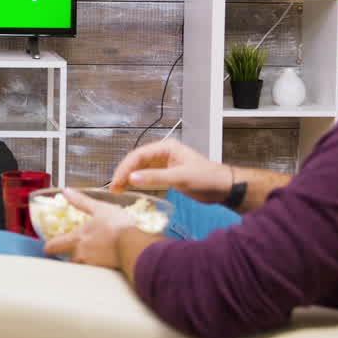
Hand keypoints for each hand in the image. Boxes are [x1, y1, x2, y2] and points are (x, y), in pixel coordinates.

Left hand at [43, 189, 133, 268]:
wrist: (134, 246)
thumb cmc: (118, 226)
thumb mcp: (100, 208)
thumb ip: (81, 201)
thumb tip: (66, 192)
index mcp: (77, 238)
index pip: (54, 245)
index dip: (49, 247)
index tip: (48, 246)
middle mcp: (81, 254)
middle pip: (66, 259)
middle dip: (65, 256)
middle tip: (69, 252)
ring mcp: (92, 265)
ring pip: (80, 266)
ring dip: (81, 262)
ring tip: (90, 256)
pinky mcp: (104, 272)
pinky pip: (94, 272)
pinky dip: (96, 268)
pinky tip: (103, 263)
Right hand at [111, 139, 230, 203]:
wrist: (224, 188)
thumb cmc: (206, 178)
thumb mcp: (180, 178)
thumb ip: (155, 178)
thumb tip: (131, 178)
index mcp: (166, 148)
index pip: (138, 155)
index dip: (125, 168)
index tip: (116, 182)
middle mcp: (163, 153)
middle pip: (136, 161)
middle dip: (124, 173)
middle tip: (114, 188)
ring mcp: (164, 163)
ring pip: (140, 168)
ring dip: (129, 178)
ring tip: (118, 190)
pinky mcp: (167, 174)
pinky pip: (147, 176)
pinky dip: (138, 182)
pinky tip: (130, 189)